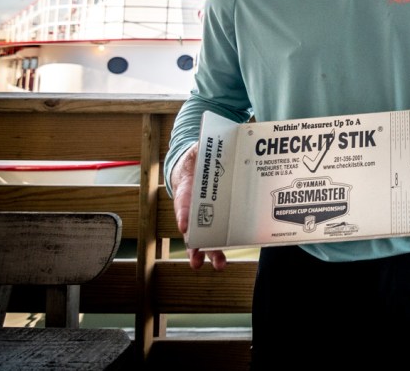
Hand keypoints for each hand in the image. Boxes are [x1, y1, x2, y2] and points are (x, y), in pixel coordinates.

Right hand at [170, 143, 227, 270]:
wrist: (194, 165)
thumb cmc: (195, 160)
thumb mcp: (196, 150)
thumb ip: (200, 148)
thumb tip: (204, 142)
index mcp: (186, 189)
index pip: (183, 202)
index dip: (184, 214)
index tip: (185, 226)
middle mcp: (192, 207)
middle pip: (192, 230)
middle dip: (195, 246)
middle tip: (197, 262)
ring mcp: (203, 215)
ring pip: (204, 237)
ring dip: (210, 253)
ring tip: (219, 266)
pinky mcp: (215, 219)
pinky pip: (217, 234)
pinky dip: (220, 246)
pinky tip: (226, 258)